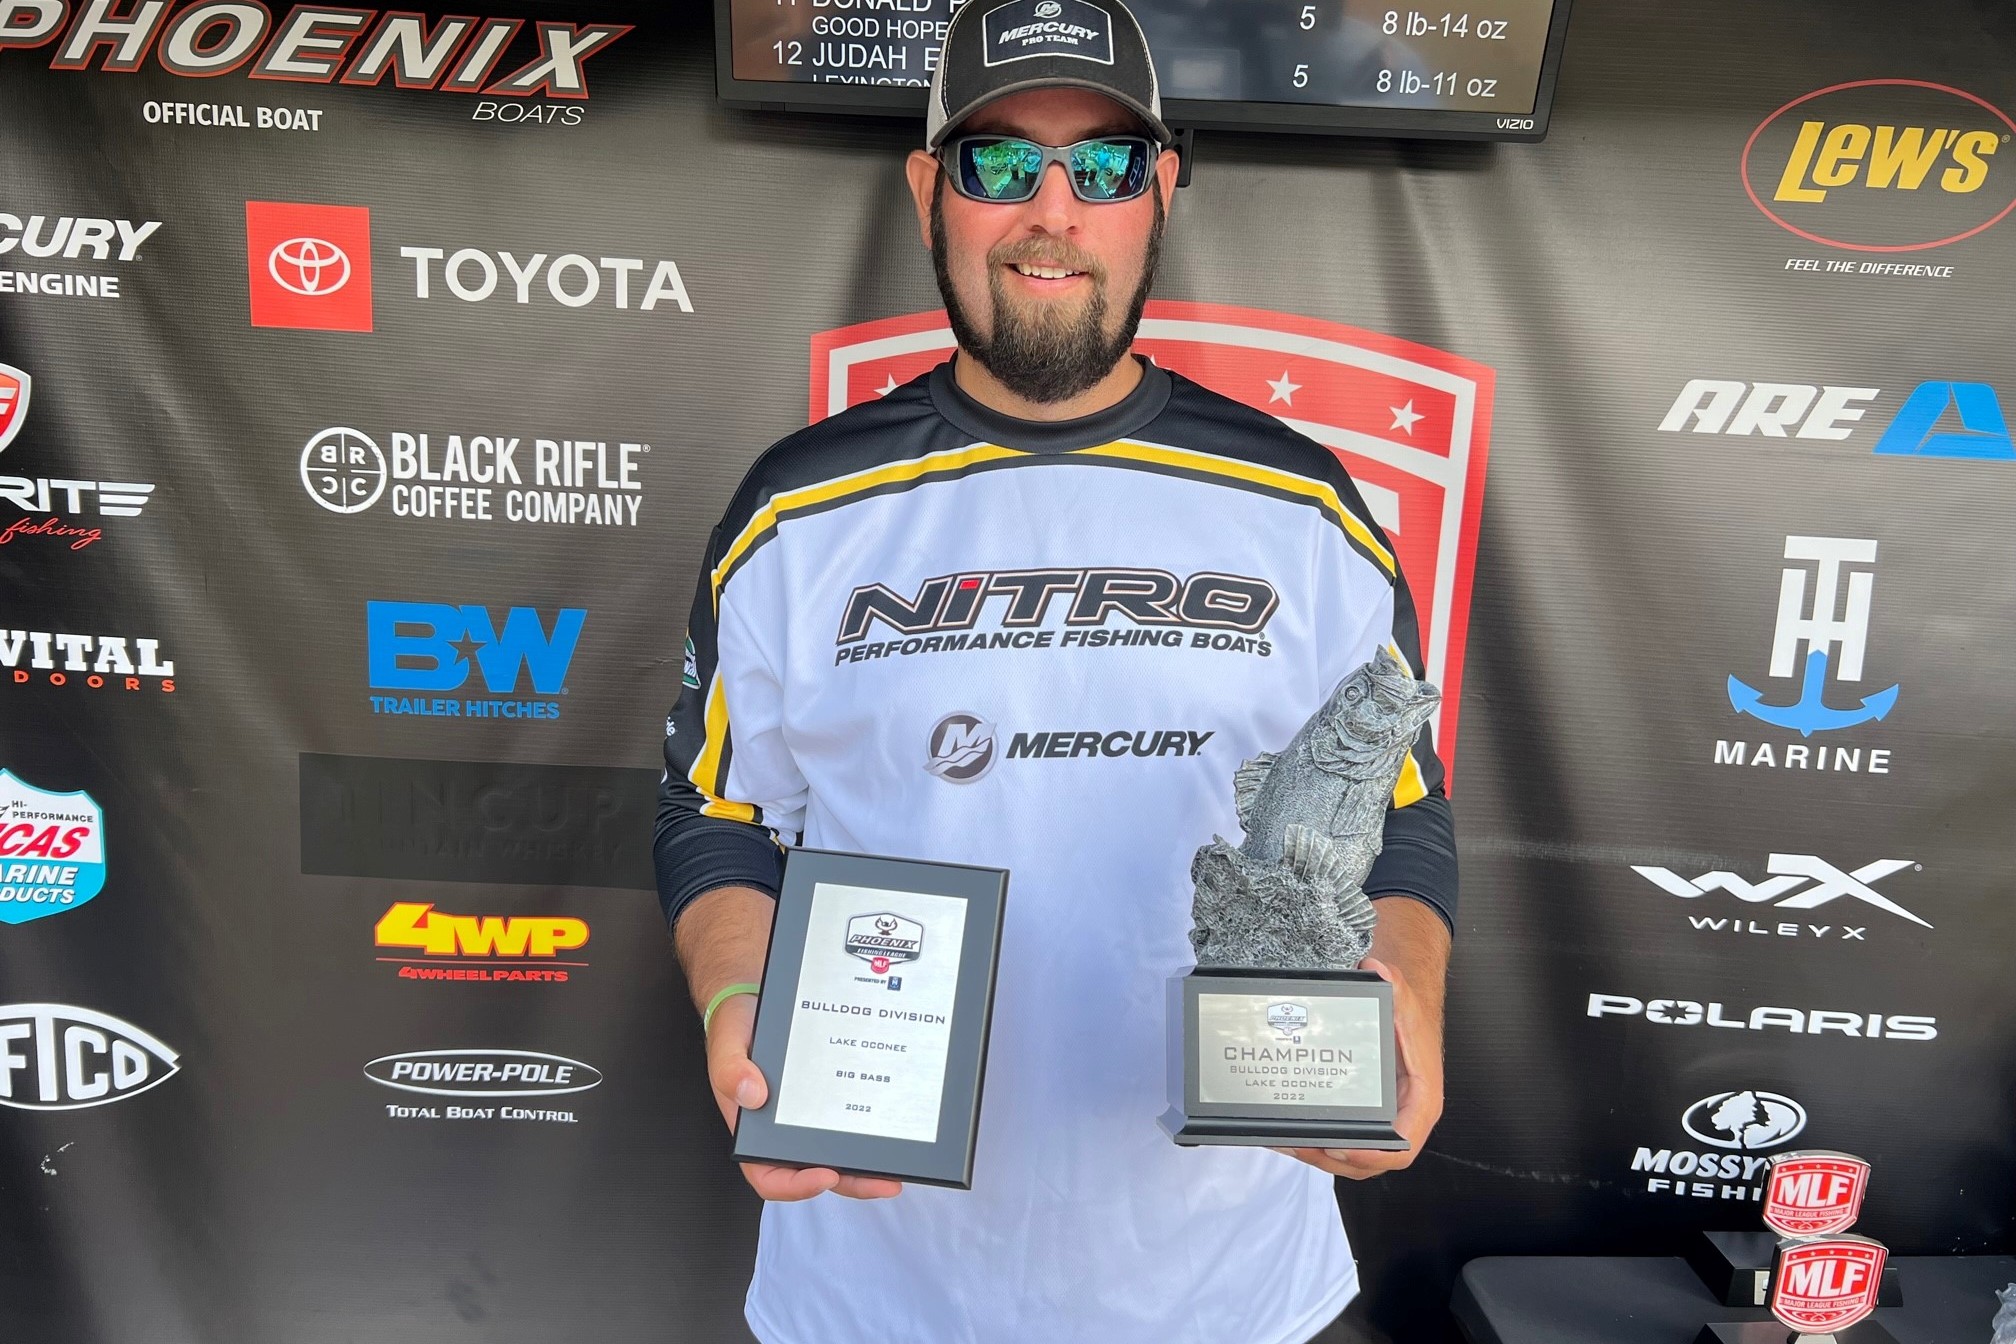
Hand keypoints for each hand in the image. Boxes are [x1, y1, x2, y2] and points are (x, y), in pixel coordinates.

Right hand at [705, 992, 903, 1201]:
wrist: (756, 994)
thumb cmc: (737, 1023)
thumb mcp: (727, 1040)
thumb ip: (730, 1069)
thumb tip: (751, 1095)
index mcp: (753, 1129)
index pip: (770, 1176)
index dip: (797, 1186)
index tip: (826, 1175)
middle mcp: (783, 1128)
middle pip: (816, 1170)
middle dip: (852, 1182)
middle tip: (885, 1182)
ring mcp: (809, 1115)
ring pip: (838, 1150)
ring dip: (866, 1163)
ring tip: (897, 1167)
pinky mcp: (829, 1096)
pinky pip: (849, 1118)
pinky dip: (869, 1127)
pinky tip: (891, 1123)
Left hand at [1275, 954, 1443, 1179]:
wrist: (1406, 1010)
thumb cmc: (1410, 1014)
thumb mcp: (1403, 998)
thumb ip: (1394, 985)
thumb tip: (1377, 971)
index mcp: (1420, 1101)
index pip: (1401, 1144)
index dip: (1373, 1154)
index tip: (1343, 1148)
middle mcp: (1404, 1117)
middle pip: (1372, 1160)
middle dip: (1335, 1158)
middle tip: (1301, 1145)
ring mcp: (1385, 1119)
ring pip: (1355, 1156)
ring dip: (1322, 1155)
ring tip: (1288, 1142)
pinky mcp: (1367, 1114)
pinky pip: (1346, 1138)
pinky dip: (1320, 1142)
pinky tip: (1291, 1132)